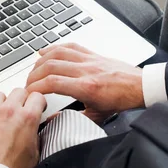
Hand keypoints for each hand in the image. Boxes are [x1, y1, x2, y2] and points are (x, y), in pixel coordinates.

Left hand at [0, 88, 45, 167]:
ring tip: (2, 116)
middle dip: (22, 100)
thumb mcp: (35, 151)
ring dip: (3, 103)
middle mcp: (8, 111)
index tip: (36, 107)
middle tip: (20, 111)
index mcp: (27, 117)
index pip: (37, 96)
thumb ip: (40, 132)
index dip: (38, 102)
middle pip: (19, 91)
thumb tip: (46, 121)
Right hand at [26, 43, 143, 122]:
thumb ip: (73, 118)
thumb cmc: (121, 101)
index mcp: (86, 87)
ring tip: (33, 70)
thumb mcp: (96, 116)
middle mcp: (86, 70)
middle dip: (33, 75)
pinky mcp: (93, 54)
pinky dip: (55, 47)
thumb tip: (53, 120)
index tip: (28, 93)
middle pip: (50, 66)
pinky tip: (45, 52)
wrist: (139, 87)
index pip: (52, 83)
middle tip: (28, 84)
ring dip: (41, 61)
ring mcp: (89, 60)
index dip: (35, 87)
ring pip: (58, 53)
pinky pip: (70, 46)